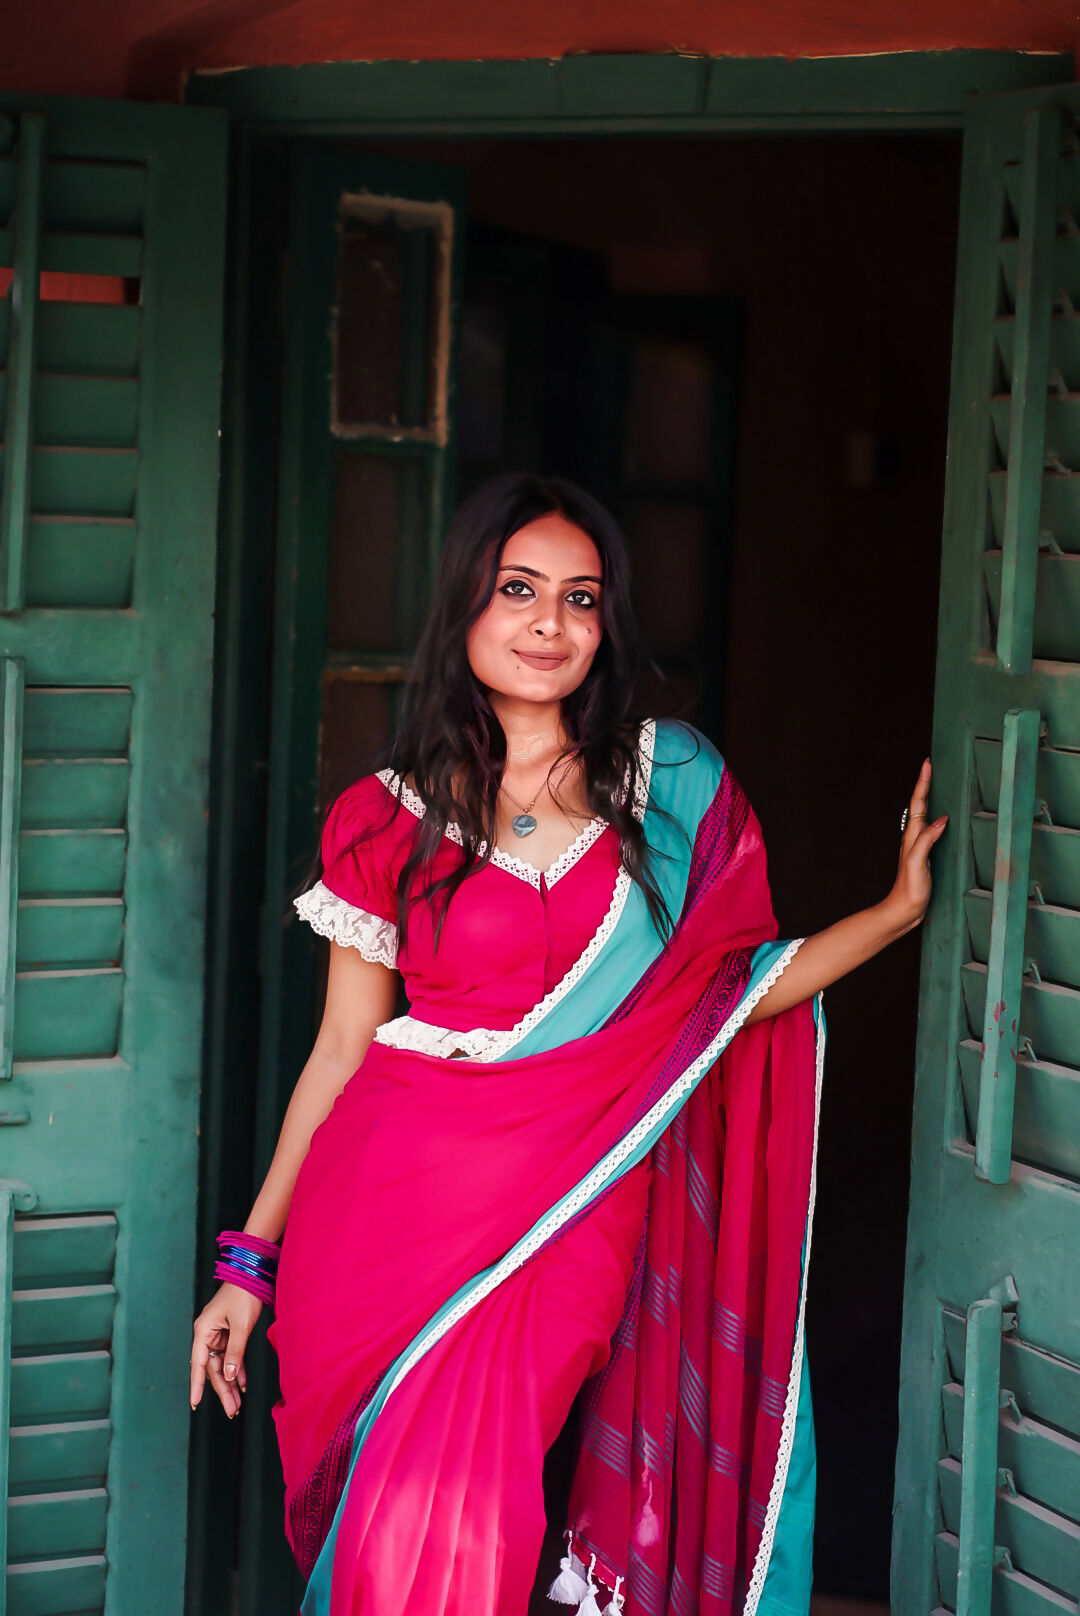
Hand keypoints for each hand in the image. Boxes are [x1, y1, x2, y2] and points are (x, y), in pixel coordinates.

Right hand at [190, 1282, 263, 1417]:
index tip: (195, 1404)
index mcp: (203, 1330)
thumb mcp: (241, 1324)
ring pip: (222, 1364)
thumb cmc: (243, 1294)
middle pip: (213, 1368)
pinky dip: (237, 1369)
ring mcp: (218, 1333)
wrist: (252, 1273)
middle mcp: (207, 1334)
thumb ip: (235, 1351)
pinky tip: (241, 1383)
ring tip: (236, 1403)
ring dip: (230, 1383)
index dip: (197, 1385)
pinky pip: (231, 1355)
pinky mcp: (229, 1332)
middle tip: (231, 1410)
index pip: (198, 1364)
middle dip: (222, 1390)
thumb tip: (229, 1376)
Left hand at [887, 758, 947, 932]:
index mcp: (912, 837)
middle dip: (926, 784)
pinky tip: (944, 819)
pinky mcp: (925, 856)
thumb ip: (927, 841)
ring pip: (925, 816)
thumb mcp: (918, 864)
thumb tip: (941, 820)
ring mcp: (919, 846)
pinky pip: (932, 829)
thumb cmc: (909, 890)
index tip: (927, 764)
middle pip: (920, 805)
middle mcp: (914, 838)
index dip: (923, 783)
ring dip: (929, 798)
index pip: (918, 804)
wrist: (903, 910)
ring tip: (936, 784)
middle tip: (931, 766)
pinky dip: (937, 818)